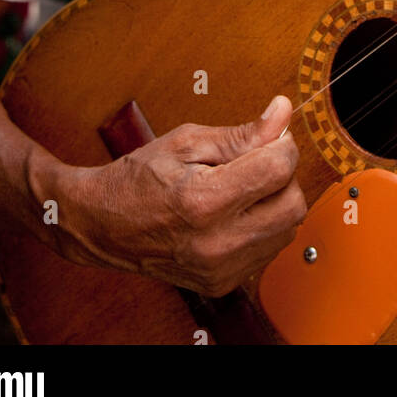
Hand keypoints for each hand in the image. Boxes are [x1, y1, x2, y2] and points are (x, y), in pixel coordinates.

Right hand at [52, 95, 305, 295]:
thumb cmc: (140, 178)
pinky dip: (264, 226)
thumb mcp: (187, 142)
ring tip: (242, 188)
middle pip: (293, 204)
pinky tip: (235, 213)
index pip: (278, 168)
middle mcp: (216, 243)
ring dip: (276, 201)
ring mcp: (220, 269)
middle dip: (284, 175)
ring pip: (288, 229)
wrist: (103, 226)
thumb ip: (242, 133)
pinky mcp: (223, 283)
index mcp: (204, 201)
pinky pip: (269, 249)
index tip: (270, 135)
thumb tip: (283, 112)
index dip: (282, 143)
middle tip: (256, 161)